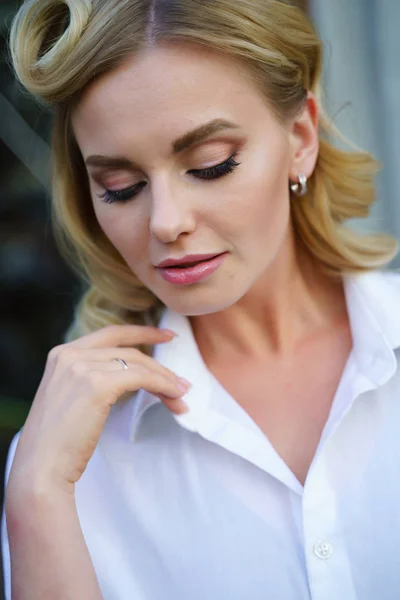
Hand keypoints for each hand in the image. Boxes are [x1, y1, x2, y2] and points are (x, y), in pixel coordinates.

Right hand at [7, 325, 189, 496]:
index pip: (110, 335)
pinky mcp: (97, 384)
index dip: (141, 332)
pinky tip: (174, 398)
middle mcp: (71, 354)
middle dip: (160, 366)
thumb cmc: (58, 443)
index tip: (166, 335)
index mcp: (62, 354)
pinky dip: (163, 386)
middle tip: (182, 382)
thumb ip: (90, 378)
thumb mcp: (70, 397)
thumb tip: (131, 376)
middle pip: (129, 351)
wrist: (41, 469)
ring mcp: (82, 367)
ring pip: (139, 365)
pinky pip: (142, 378)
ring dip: (166, 380)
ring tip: (182, 396)